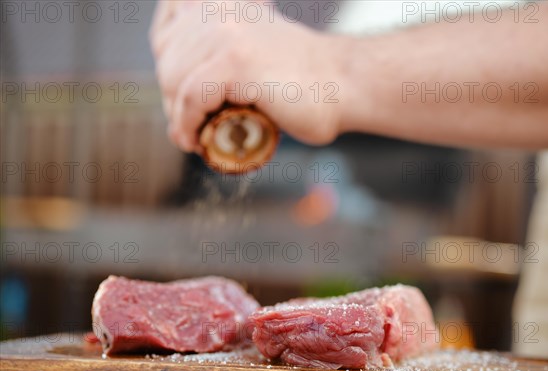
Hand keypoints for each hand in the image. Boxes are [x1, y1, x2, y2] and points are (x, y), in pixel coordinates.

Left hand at [150, 1, 345, 153]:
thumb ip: (223, 56)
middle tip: (189, 127)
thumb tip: (183, 94)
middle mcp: (222, 12)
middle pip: (168, 59)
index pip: (170, 22)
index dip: (166, 57)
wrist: (344, 87)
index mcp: (226, 5)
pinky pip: (191, 98)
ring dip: (178, 117)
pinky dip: (187, 125)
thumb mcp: (257, 52)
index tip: (174, 93)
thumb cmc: (305, 84)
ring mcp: (228, 35)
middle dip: (171, 98)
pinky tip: (194, 141)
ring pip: (175, 81)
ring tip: (192, 139)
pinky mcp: (235, 62)